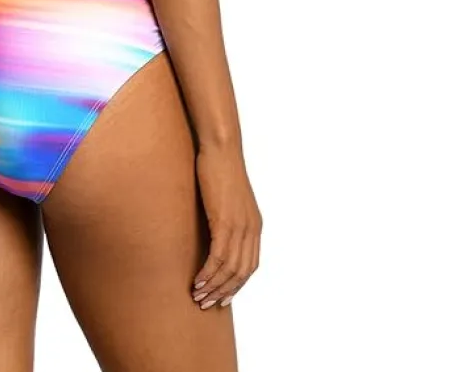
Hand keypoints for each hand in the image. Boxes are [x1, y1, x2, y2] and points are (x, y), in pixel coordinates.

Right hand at [191, 143, 261, 308]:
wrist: (222, 149)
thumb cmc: (220, 168)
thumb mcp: (228, 198)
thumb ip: (227, 216)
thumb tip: (215, 229)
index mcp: (254, 225)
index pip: (250, 265)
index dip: (237, 285)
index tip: (222, 297)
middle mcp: (251, 229)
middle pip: (242, 272)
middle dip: (224, 291)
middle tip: (207, 304)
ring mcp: (240, 226)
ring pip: (230, 269)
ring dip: (214, 287)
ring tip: (198, 297)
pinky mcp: (225, 221)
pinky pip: (219, 257)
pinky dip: (209, 273)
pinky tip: (197, 281)